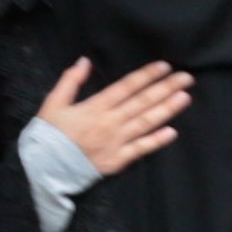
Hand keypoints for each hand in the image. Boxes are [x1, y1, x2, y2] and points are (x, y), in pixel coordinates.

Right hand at [35, 55, 194, 177]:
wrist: (44, 170)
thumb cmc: (48, 135)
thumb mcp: (53, 103)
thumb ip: (70, 81)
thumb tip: (85, 61)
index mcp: (95, 106)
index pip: (127, 87)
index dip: (147, 76)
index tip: (165, 66)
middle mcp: (110, 122)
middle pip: (143, 102)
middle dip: (166, 88)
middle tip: (187, 78)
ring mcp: (116, 142)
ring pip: (146, 123)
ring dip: (167, 110)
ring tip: (185, 98)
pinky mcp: (117, 160)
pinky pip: (140, 150)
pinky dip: (156, 141)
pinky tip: (172, 132)